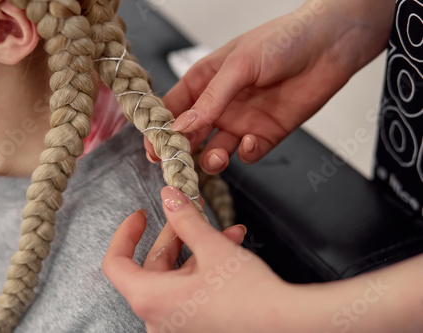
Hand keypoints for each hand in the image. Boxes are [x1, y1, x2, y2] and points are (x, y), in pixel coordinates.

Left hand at [102, 186, 297, 332]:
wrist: (287, 326)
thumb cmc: (250, 297)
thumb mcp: (212, 248)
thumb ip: (185, 220)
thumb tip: (168, 197)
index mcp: (151, 300)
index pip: (116, 263)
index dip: (126, 234)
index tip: (141, 216)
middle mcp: (159, 318)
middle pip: (153, 266)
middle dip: (177, 234)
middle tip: (191, 213)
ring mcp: (177, 326)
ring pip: (176, 276)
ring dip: (198, 248)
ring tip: (224, 231)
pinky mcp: (196, 327)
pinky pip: (190, 291)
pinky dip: (204, 269)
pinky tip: (229, 248)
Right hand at [146, 0, 393, 173]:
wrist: (330, 45)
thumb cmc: (281, 41)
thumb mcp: (239, 65)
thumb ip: (211, 98)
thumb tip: (180, 126)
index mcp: (205, 81)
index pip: (173, 109)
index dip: (160, 128)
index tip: (153, 147)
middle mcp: (220, 105)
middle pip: (190, 135)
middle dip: (181, 151)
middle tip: (177, 164)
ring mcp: (242, 121)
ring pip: (215, 150)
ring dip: (211, 159)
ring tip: (215, 157)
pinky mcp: (266, 134)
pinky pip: (248, 154)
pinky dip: (245, 154)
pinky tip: (250, 142)